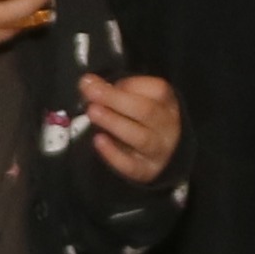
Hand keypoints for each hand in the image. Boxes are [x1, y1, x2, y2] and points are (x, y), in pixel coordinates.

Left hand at [77, 71, 180, 189]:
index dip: (129, 84)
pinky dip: (114, 154)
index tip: (104, 83)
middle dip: (116, 100)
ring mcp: (159, 150)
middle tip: (92, 93)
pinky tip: (98, 140)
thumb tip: (87, 83)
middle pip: (146, 111)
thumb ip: (110, 89)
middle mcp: (166, 126)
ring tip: (93, 112)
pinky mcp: (146, 171)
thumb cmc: (141, 120)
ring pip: (141, 138)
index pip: (158, 90)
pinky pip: (131, 165)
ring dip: (114, 123)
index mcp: (167, 103)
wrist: (161, 154)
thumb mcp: (132, 99)